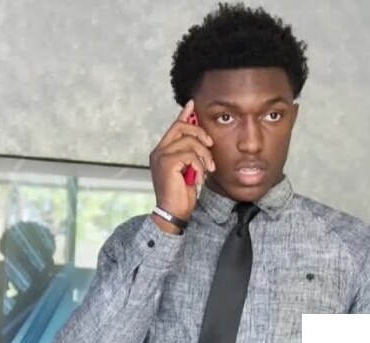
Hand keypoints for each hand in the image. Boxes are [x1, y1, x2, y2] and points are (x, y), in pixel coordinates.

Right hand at [149, 99, 214, 225]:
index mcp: (162, 151)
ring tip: (207, 169)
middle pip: (182, 127)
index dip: (184, 114)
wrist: (173, 212)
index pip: (174, 126)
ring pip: (190, 141)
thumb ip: (190, 154)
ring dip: (204, 155)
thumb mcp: (189, 169)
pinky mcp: (167, 163)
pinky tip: (199, 177)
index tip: (192, 104)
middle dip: (201, 134)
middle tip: (210, 147)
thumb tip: (201, 140)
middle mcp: (158, 151)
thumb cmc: (181, 194)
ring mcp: (161, 156)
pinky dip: (199, 166)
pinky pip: (190, 155)